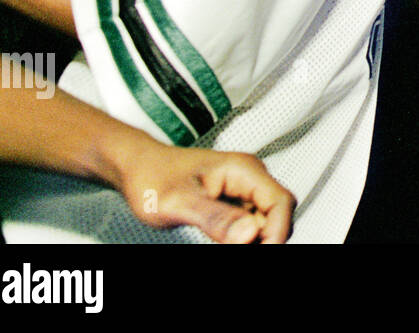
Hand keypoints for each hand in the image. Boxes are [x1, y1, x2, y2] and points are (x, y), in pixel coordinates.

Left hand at [115, 139, 294, 243]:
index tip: (261, 252)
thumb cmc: (151, 177)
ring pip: (266, 221)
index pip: (281, 202)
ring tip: (222, 243)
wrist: (136, 167)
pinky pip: (251, 223)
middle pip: (278, 213)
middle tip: (237, 249)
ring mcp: (244, 188)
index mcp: (243, 170)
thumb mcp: (178, 203)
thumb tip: (250, 235)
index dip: (277, 232)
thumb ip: (216, 219)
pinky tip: (224, 241)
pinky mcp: (235, 200)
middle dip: (267, 238)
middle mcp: (250, 176)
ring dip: (254, 240)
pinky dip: (242, 239)